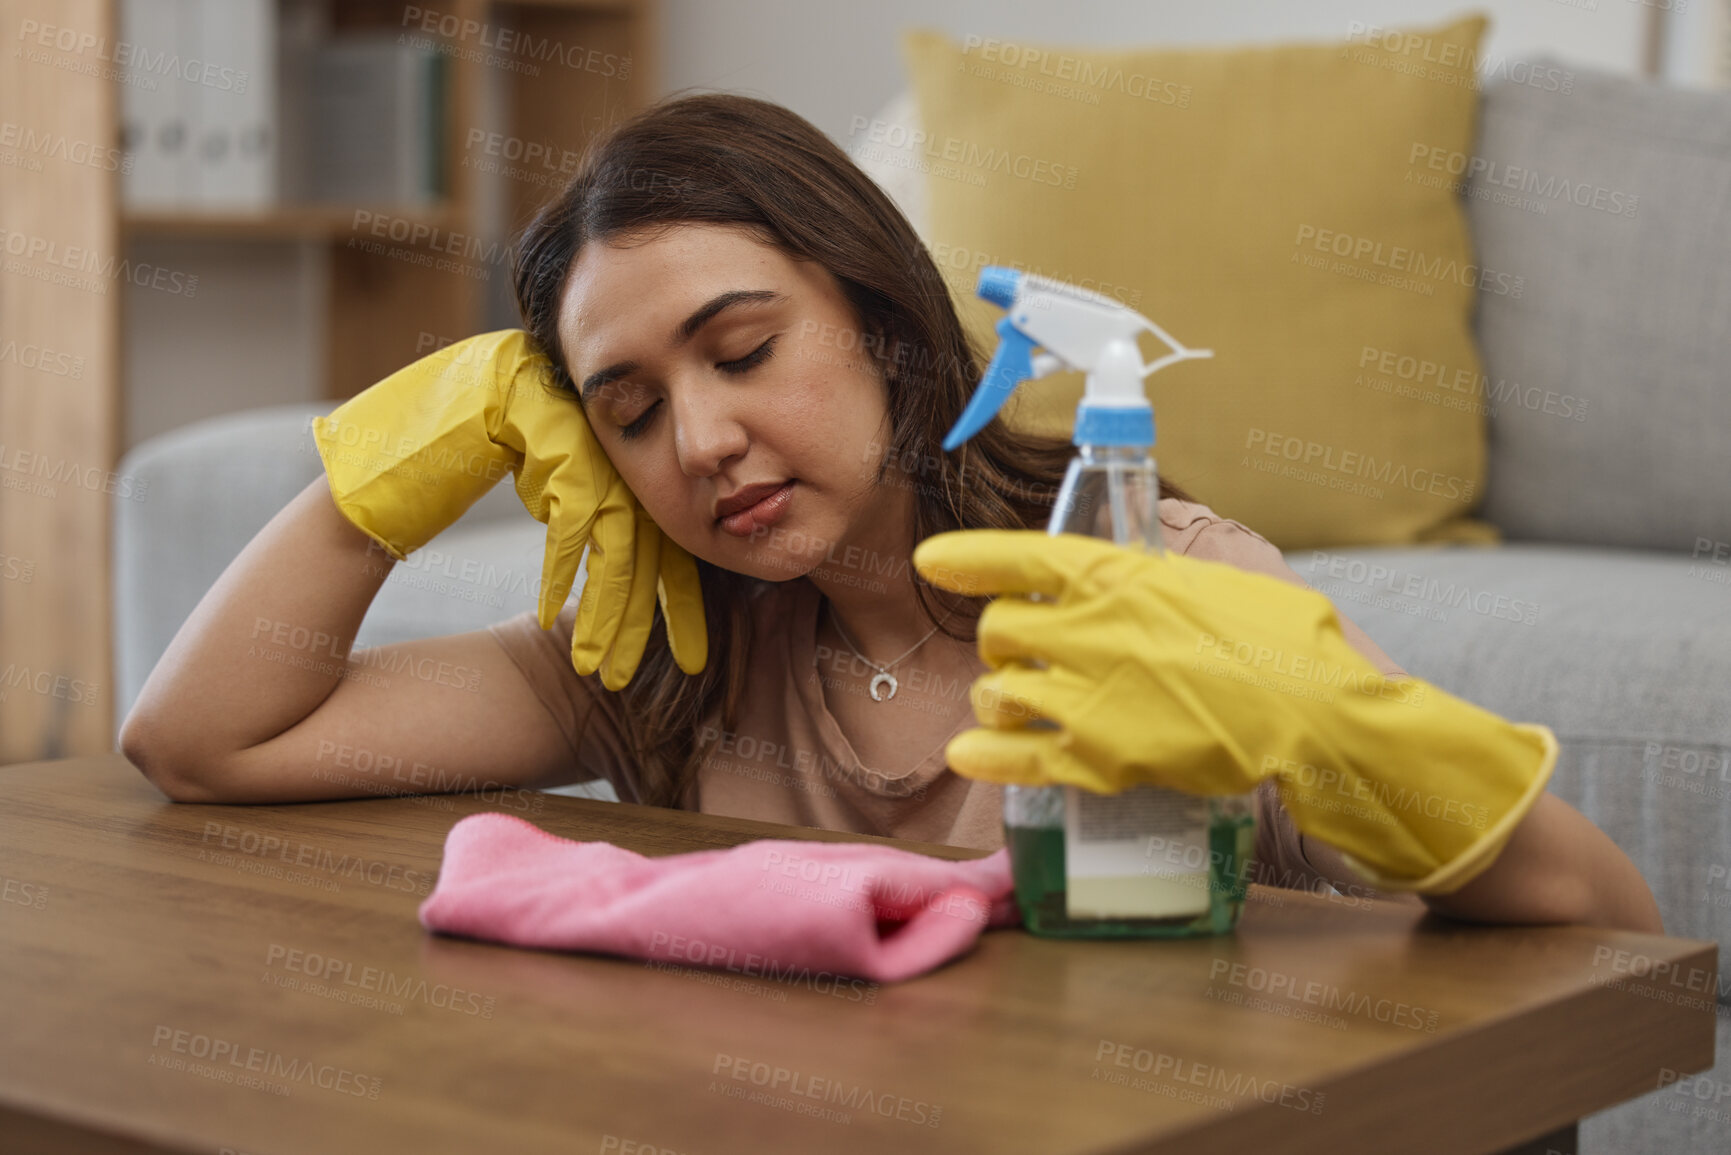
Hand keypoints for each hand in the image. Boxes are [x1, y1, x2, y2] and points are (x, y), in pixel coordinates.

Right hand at [312, 330, 706, 689]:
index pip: (659, 527)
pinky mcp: (542, 426)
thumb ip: (581, 510)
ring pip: (617, 531)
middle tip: (690, 668)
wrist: (379, 440)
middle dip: (666, 607)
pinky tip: (553, 617)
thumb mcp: (534, 492)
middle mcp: (600, 432)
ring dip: (611, 608)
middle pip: (652, 531)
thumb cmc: (444, 481)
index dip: (681, 594)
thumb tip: (626, 565)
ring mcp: (574, 424)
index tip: (695, 656)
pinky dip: (562, 568)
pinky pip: (572, 511)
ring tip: (600, 668)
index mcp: (606, 449)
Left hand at [911, 530, 1556, 893]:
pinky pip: (1016, 756)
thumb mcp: (1215, 580)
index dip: (969, 558)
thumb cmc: (1285, 640)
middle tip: (1026, 648)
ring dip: (1001, 694)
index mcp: (1120, 577)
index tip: (932, 561)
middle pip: (999, 630)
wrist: (1317, 716)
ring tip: (1018, 700)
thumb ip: (1156, 574)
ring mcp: (1089, 700)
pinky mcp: (1100, 760)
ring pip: (998, 692)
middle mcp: (1089, 633)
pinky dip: (986, 754)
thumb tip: (1130, 569)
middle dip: (1004, 637)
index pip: (1021, 557)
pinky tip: (968, 752)